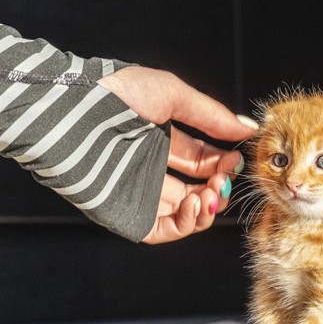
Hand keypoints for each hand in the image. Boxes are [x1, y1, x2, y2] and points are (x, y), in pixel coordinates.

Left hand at [97, 66, 257, 243]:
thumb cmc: (117, 94)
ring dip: (207, 207)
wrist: (74, 110)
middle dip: (219, 186)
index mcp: (160, 141)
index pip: (201, 161)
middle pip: (197, 188)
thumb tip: (248, 128)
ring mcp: (140, 193)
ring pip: (185, 213)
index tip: (238, 159)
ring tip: (213, 193)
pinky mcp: (127, 214)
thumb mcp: (173, 95)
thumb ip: (212, 115)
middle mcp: (151, 168)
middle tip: (226, 179)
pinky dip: (187, 223)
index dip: (223, 163)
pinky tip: (197, 205)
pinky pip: (164, 229)